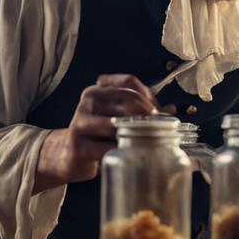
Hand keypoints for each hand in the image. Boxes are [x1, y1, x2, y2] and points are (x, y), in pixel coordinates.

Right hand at [33, 74, 158, 193]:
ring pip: (117, 123)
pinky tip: (130, 156)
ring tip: (149, 143)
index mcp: (99, 89)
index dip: (148, 96)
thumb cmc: (98, 135)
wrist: (68, 156)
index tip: (159, 113)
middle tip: (160, 130)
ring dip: (137, 134)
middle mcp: (89, 99)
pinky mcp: (77, 144)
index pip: (129, 82)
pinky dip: (122, 152)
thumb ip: (140, 111)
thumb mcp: (117, 117)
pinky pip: (106, 147)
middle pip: (127, 99)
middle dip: (148, 115)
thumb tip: (170, 110)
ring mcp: (81, 120)